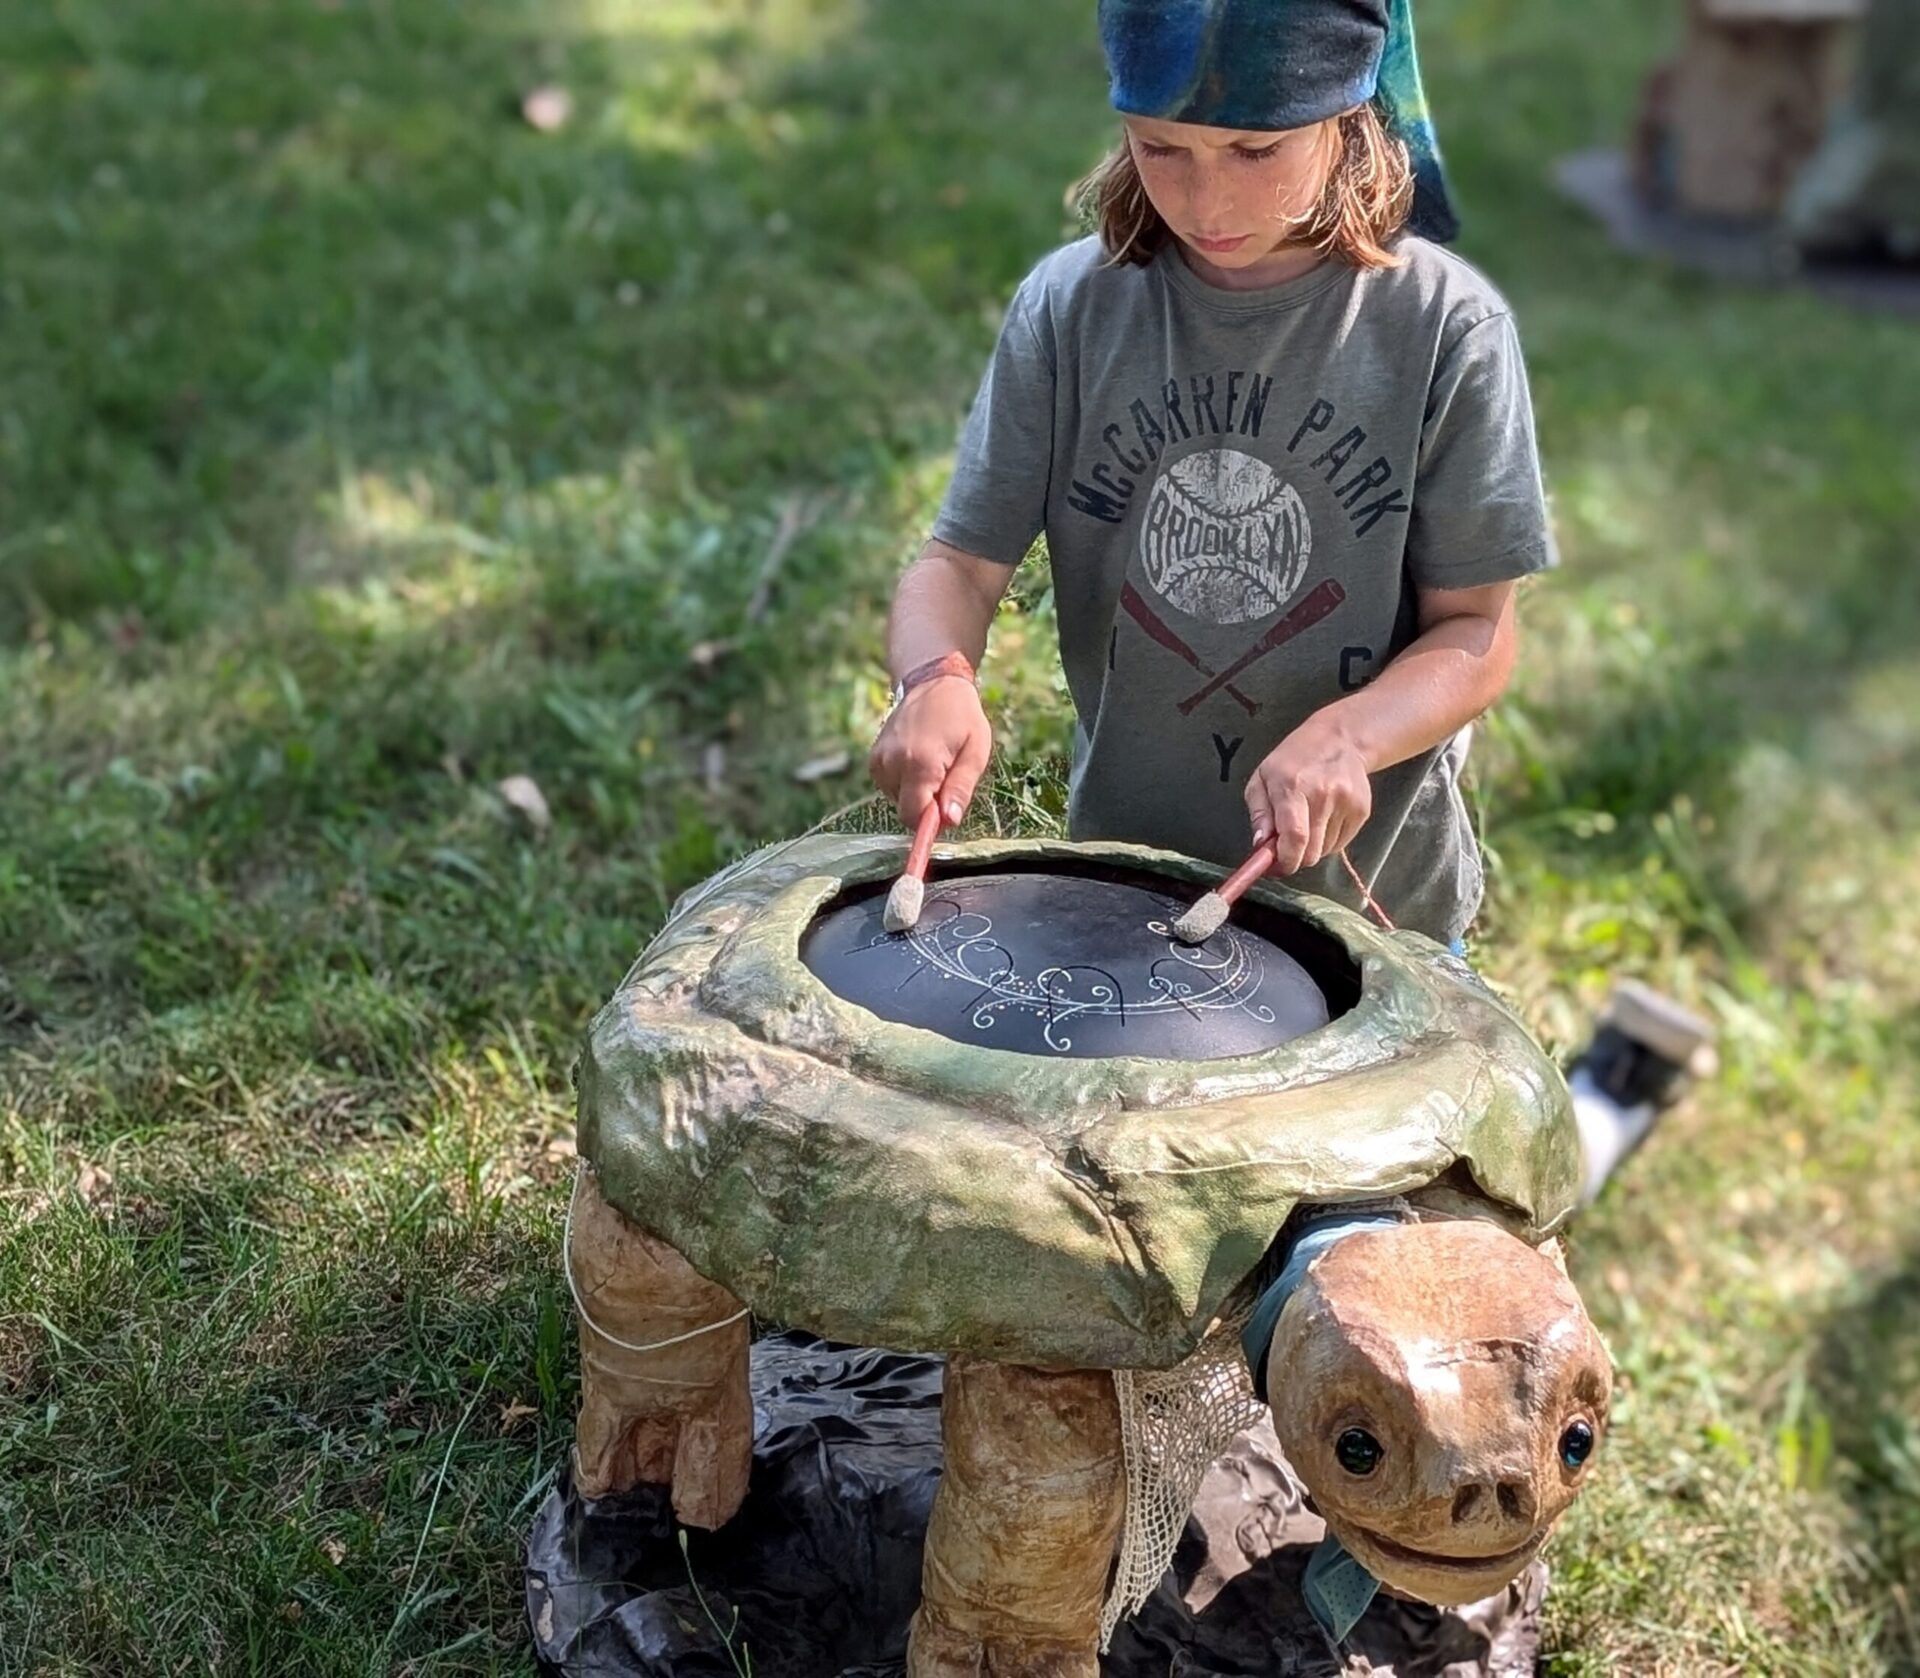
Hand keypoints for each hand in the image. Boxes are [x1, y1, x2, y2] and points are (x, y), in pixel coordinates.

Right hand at [868, 676, 991, 827]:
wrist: (934, 684)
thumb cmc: (962, 718)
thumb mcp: (975, 752)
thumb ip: (961, 789)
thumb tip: (949, 821)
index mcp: (919, 763)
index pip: (914, 816)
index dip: (931, 822)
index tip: (947, 812)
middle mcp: (892, 763)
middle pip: (905, 811)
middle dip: (926, 807)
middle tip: (946, 780)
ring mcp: (879, 760)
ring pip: (897, 801)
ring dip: (917, 794)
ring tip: (934, 765)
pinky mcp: (873, 759)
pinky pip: (890, 787)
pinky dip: (905, 783)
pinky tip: (919, 762)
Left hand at [1245, 717, 1372, 875]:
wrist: (1340, 739)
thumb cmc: (1294, 759)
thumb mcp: (1262, 778)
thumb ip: (1258, 814)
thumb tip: (1261, 845)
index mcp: (1292, 787)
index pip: (1294, 837)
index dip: (1285, 861)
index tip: (1276, 868)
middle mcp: (1322, 795)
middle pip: (1311, 852)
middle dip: (1295, 858)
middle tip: (1286, 847)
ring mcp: (1346, 803)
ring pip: (1325, 851)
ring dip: (1311, 848)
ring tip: (1306, 823)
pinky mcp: (1361, 810)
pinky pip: (1340, 844)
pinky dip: (1327, 841)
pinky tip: (1322, 819)